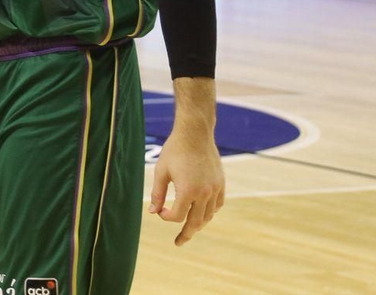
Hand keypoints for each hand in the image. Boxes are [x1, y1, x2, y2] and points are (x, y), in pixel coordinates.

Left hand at [150, 130, 225, 246]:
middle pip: (195, 222)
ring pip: (208, 215)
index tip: (161, 211)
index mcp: (188, 191)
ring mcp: (215, 189)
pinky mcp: (221, 183)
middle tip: (178, 243)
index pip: (178, 216)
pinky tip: (202, 213)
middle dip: (186, 234)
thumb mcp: (161, 171)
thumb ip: (158, 194)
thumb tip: (153, 212)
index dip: (167, 217)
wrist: (195, 133)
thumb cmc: (175, 150)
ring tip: (189, 229)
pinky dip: (210, 212)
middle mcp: (204, 193)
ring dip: (198, 224)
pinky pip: (217, 205)